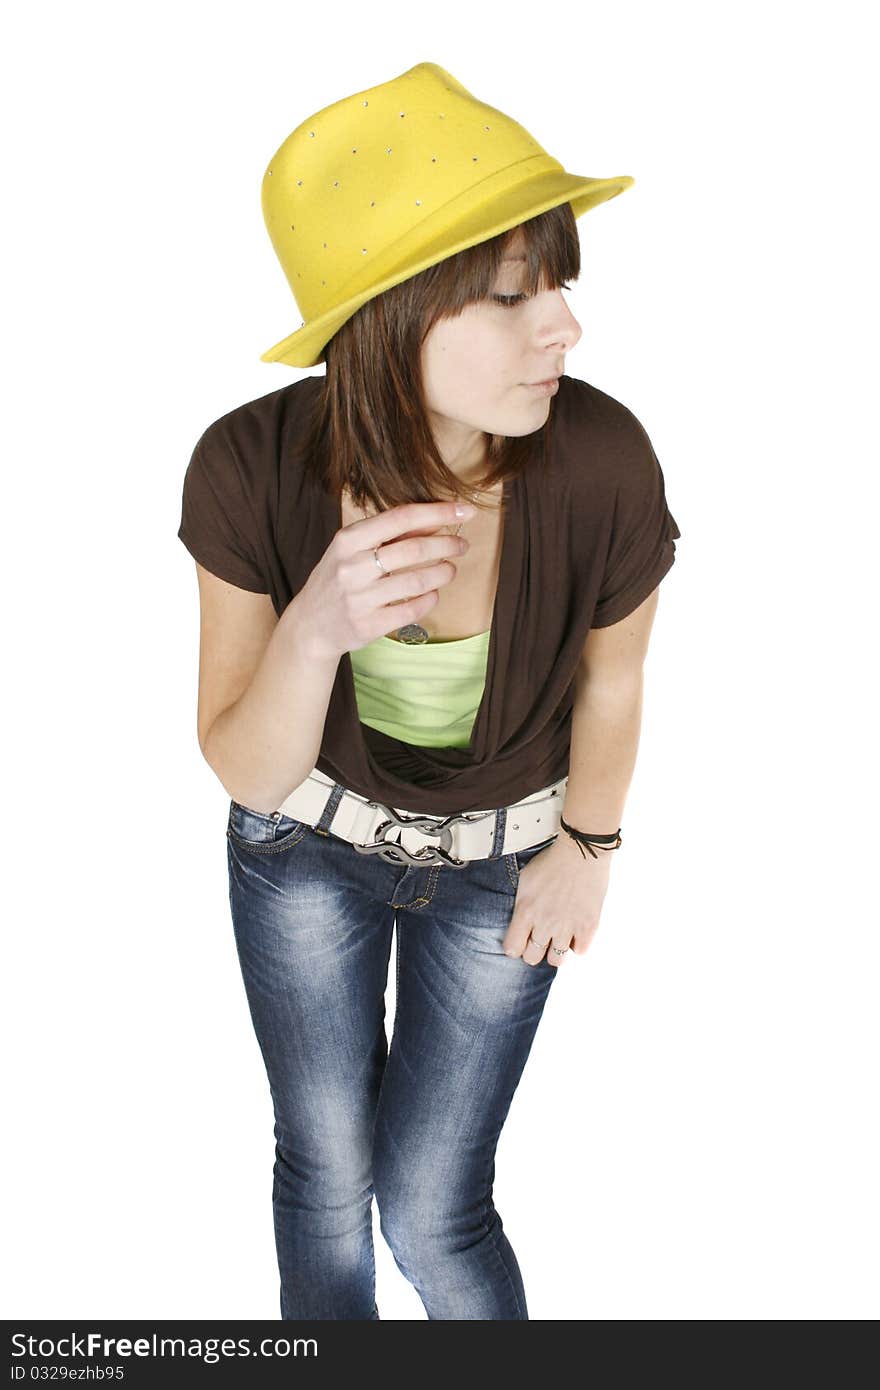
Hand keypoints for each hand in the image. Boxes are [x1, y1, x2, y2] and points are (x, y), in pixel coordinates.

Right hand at [295, 500, 473, 659]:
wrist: (311, 624)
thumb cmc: (338, 578)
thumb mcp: (354, 548)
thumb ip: (392, 534)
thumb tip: (436, 521)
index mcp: (348, 540)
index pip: (401, 518)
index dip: (438, 513)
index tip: (465, 511)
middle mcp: (352, 567)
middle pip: (414, 550)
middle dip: (447, 545)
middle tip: (462, 545)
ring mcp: (359, 598)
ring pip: (417, 582)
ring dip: (443, 573)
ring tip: (450, 570)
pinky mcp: (368, 625)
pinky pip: (412, 610)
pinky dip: (430, 599)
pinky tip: (432, 593)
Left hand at [502, 830, 612, 967]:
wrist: (581, 852)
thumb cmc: (553, 861)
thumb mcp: (525, 879)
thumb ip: (521, 904)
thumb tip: (518, 920)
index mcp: (525, 911)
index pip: (512, 948)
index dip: (515, 947)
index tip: (519, 941)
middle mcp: (544, 923)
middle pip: (532, 958)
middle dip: (533, 951)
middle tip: (539, 940)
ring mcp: (567, 927)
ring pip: (556, 960)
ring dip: (555, 951)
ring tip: (558, 938)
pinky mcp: (588, 926)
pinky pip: (580, 951)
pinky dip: (577, 944)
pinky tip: (575, 931)